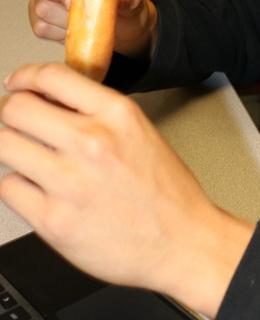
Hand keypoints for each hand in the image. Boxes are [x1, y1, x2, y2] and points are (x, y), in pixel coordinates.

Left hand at [0, 64, 253, 317]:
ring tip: (25, 156)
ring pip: (5, 145)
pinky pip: (9, 188)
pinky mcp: (53, 221)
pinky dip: (16, 185)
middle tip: (13, 121)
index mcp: (117, 113)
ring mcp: (70, 182)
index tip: (17, 84)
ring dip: (10, 147)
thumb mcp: (139, 131)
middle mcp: (92, 141)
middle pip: (17, 109)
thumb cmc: (166, 193)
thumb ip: (96, 112)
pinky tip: (35, 188)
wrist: (183, 243)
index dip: (25, 77)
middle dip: (9, 112)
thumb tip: (51, 98)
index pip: (51, 76)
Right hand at [17, 0, 157, 60]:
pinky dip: (59, 34)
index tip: (74, 1)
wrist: (125, 27)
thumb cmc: (126, 5)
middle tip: (71, 10)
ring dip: (63, 20)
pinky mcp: (41, 14)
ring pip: (39, 5)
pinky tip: (77, 30)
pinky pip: (41, 26)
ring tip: (87, 23)